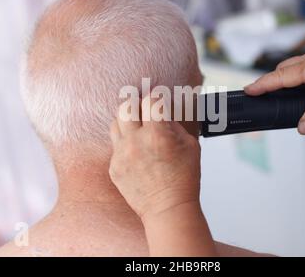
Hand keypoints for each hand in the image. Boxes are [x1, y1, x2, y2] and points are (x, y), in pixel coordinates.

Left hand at [109, 95, 201, 221]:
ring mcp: (121, 155)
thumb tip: (163, 111)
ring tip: (137, 126)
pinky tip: (136, 150)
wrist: (168, 208)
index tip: (159, 98)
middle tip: (143, 105)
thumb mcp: (190, 145)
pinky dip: (125, 142)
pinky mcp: (114, 166)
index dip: (157, 96)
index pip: (151, 100)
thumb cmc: (183, 179)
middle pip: (126, 106)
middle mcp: (135, 142)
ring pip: (116, 122)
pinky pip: (115, 145)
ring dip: (127, 120)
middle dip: (136, 101)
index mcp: (157, 135)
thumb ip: (174, 124)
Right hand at [245, 47, 304, 134]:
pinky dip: (293, 78)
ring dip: (282, 79)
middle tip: (257, 93)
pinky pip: (302, 68)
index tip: (249, 89)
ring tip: (272, 93)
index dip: (264, 84)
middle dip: (270, 81)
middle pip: (284, 68)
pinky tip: (294, 89)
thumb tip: (301, 127)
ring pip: (293, 67)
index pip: (283, 75)